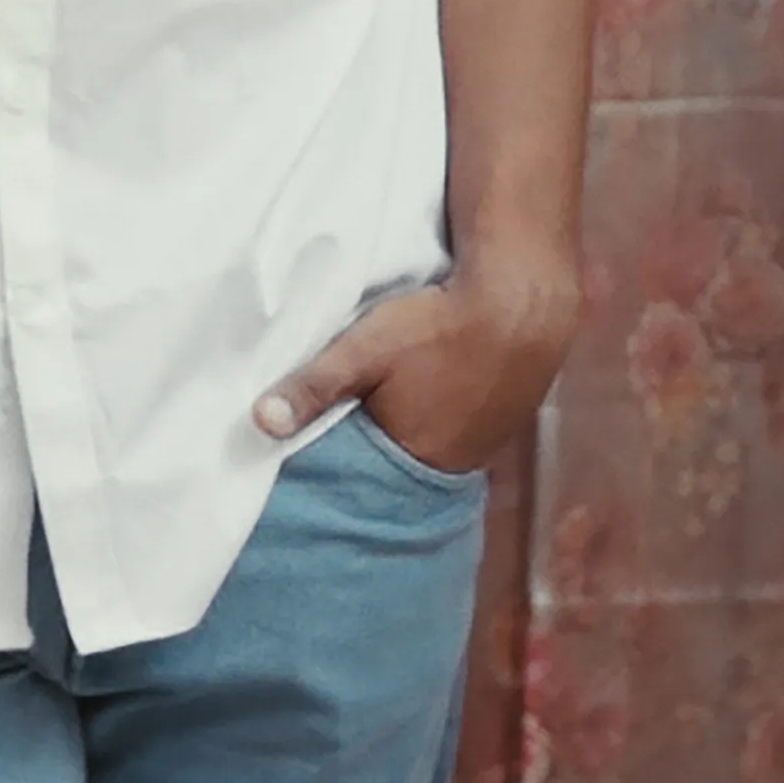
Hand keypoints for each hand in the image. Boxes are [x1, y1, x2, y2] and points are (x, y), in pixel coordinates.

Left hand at [256, 253, 580, 475]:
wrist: (524, 298)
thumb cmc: (440, 325)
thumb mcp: (367, 348)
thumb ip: (315, 385)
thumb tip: (259, 423)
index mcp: (412, 459)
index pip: (364, 484)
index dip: (340, 472)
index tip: (314, 465)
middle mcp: (454, 465)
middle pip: (401, 469)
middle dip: (374, 457)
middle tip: (348, 436)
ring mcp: (487, 443)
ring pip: (435, 449)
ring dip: (412, 437)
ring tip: (388, 416)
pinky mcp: (508, 416)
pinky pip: (464, 431)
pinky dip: (444, 421)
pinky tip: (434, 397)